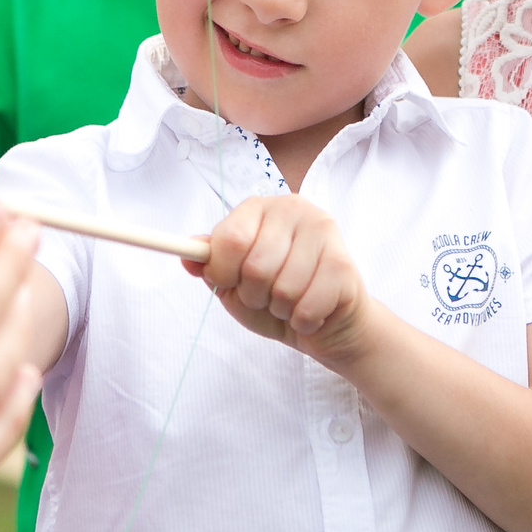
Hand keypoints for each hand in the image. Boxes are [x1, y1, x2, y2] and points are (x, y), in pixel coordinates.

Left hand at [193, 194, 377, 362]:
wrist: (326, 323)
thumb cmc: (276, 298)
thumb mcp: (233, 284)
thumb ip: (211, 267)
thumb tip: (188, 256)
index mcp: (261, 208)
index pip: (229, 239)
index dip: (223, 272)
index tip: (230, 282)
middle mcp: (294, 209)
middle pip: (256, 267)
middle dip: (255, 296)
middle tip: (267, 296)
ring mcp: (323, 232)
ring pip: (283, 289)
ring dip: (280, 310)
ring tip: (292, 302)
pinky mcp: (343, 264)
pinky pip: (307, 307)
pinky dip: (303, 321)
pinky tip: (313, 310)